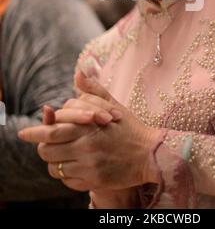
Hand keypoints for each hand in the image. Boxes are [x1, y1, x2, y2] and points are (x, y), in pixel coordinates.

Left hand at [19, 71, 161, 191]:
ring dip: (53, 161)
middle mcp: (86, 146)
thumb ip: (93, 90)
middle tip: (40, 143)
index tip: (23, 133)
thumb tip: (78, 73)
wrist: (150, 153)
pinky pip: (67, 181)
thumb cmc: (130, 127)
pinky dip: (65, 173)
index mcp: (88, 126)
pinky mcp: (94, 181)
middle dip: (40, 146)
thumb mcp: (113, 104)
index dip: (35, 132)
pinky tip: (72, 165)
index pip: (51, 130)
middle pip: (47, 150)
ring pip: (55, 167)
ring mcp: (89, 166)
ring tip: (59, 155)